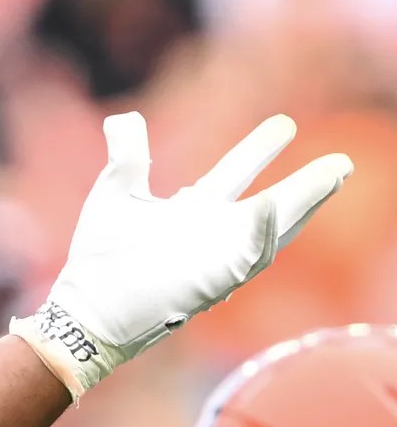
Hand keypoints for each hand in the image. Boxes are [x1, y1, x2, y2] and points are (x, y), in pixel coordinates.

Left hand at [13, 112, 350, 397]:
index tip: (285, 124)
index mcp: (193, 209)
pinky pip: (249, 256)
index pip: (236, 173)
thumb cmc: (101, 256)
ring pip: (274, 226)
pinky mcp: (215, 282)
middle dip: (304, 180)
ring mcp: (217, 256)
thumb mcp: (117, 192)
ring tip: (333, 172)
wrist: (87, 309)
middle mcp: (212, 232)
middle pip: (270, 199)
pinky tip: (274, 208)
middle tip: (339, 157)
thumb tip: (124, 117)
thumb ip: (129, 153)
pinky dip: (265, 233)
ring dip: (304, 201)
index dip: (259, 149)